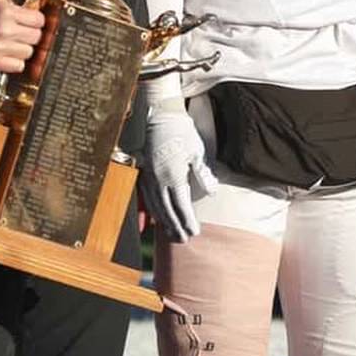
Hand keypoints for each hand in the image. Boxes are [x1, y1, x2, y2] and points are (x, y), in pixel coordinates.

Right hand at [0, 0, 44, 72]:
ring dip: (24, 47)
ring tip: (14, 39)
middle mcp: (3, 31)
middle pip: (36, 37)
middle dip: (32, 32)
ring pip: (28, 52)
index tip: (29, 18)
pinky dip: (16, 61)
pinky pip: (18, 66)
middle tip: (22, 28)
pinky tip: (10, 51)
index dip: (36, 18)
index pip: (39, 20)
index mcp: (5, 12)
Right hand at [140, 99, 217, 241]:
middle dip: (176, 226)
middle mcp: (158, 179)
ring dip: (164, 222)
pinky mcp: (143, 172)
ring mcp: (148, 177)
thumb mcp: (197, 150)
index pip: (181, 205)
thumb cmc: (182, 131)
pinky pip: (146, 197)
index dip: (188, 220)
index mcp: (173, 175)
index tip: (195, 233)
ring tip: (172, 234)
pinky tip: (153, 221)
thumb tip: (212, 192)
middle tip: (184, 240)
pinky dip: (150, 211)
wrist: (159, 114)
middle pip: (167, 210)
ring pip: (154, 206)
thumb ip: (203, 173)